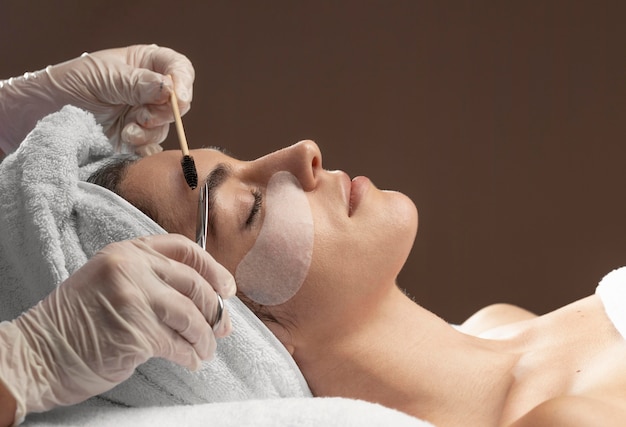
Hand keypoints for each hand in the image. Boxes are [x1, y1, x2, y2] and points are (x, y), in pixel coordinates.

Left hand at [0, 44, 193, 155]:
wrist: (45, 113)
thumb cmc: (71, 84)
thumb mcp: (106, 77)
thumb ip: (139, 83)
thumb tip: (170, 88)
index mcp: (146, 64)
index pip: (178, 68)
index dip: (183, 82)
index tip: (179, 98)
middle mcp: (149, 90)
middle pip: (177, 102)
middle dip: (162, 112)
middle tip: (141, 116)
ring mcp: (144, 114)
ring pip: (166, 126)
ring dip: (148, 130)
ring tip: (126, 131)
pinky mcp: (137, 138)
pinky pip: (153, 145)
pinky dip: (144, 146)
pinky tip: (127, 141)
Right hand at [0, 234, 233, 422]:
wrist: (38, 354)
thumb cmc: (78, 322)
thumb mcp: (111, 281)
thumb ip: (151, 279)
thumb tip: (204, 298)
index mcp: (127, 251)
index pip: (184, 248)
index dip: (212, 268)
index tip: (227, 287)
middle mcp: (132, 268)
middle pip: (193, 283)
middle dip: (214, 308)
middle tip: (224, 326)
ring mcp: (134, 298)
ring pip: (190, 315)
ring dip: (205, 336)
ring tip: (207, 349)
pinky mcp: (136, 331)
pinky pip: (178, 342)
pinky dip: (190, 354)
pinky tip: (192, 361)